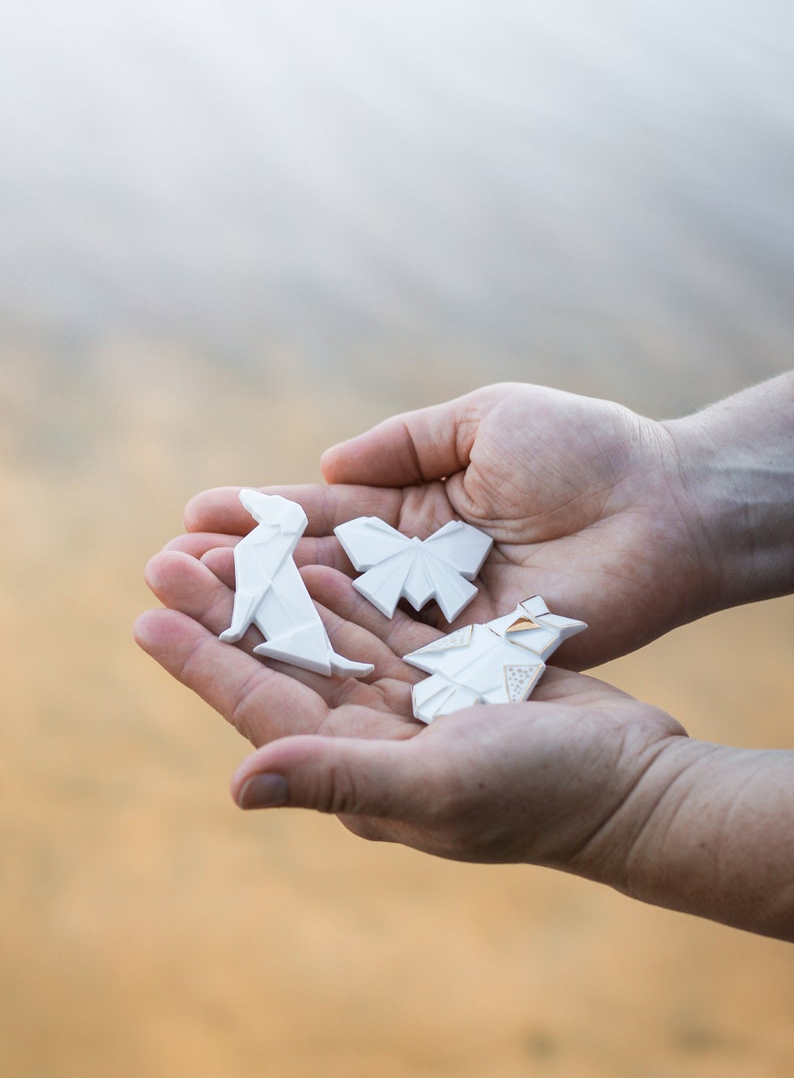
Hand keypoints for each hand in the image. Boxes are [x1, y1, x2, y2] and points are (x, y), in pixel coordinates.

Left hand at [135, 545, 685, 870]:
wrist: (632, 784)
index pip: (263, 707)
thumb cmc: (542, 793)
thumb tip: (237, 784)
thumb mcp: (440, 787)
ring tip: (228, 544)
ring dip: (277, 592)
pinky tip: (314, 556)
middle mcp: (371, 739)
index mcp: (357, 770)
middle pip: (281, 663)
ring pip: (326, 637)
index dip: (203, 663)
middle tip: (166, 559)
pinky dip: (345, 591)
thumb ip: (339, 779)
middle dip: (225, 612)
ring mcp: (409, 706)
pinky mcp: (448, 674)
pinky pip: (381, 624)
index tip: (145, 618)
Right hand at [178, 383, 710, 667]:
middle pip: (317, 576)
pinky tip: (277, 641)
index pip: (324, 519)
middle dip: (245, 571)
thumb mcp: (482, 422)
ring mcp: (440, 617)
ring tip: (197, 606)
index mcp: (419, 510)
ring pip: (342, 619)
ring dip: (272, 613)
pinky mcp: (471, 655)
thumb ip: (406, 443)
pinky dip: (338, 648)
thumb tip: (328, 470)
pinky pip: (394, 653)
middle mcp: (417, 570)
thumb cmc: (582, 451)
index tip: (198, 514)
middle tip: (167, 569)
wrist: (662, 505)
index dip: (261, 518)